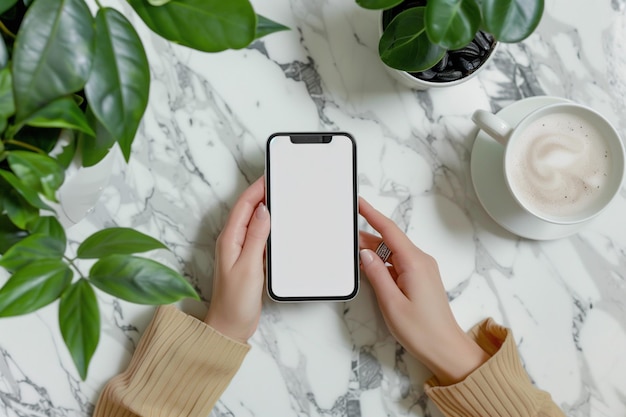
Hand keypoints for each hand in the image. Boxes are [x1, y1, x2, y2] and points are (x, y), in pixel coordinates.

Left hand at [204, 176, 269, 342]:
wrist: (230, 326)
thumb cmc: (234, 301)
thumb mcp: (248, 265)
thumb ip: (256, 236)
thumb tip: (263, 210)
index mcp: (229, 239)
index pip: (244, 206)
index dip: (257, 188)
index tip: (271, 176)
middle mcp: (232, 241)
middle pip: (247, 209)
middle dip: (262, 193)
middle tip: (279, 181)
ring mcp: (240, 250)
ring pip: (253, 221)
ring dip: (265, 208)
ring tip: (280, 197)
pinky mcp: (248, 260)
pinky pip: (258, 235)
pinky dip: (268, 226)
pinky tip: (278, 225)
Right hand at [359, 198, 488, 385]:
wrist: (445, 348)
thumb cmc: (422, 330)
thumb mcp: (391, 302)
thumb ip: (376, 274)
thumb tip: (365, 254)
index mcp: (415, 263)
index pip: (389, 231)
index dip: (372, 214)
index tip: (359, 203)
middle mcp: (421, 262)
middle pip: (389, 241)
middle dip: (367, 237)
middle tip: (346, 236)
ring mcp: (422, 270)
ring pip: (392, 253)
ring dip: (374, 252)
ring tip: (352, 253)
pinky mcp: (420, 279)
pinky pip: (397, 264)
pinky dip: (382, 264)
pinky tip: (369, 268)